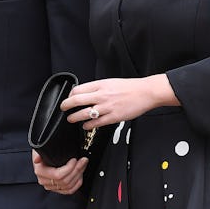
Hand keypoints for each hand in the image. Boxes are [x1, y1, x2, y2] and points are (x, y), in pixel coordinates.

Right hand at [32, 150, 87, 194]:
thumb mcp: (41, 148)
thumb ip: (39, 153)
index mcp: (40, 171)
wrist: (44, 155)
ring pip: (68, 186)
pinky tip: (80, 175)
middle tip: (83, 161)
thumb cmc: (44, 151)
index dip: (69, 168)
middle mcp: (44, 181)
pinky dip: (77, 184)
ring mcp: (51, 186)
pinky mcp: (58, 188)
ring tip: (83, 165)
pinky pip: (69, 191)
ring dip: (78, 175)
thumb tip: (37, 159)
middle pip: (64, 181)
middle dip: (77, 170)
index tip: (74, 160)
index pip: (57, 175)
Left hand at [62, 74, 177, 126]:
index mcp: (101, 85)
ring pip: (84, 113)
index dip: (70, 95)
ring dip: (74, 117)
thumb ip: (98, 88)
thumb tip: (87, 94)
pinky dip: (88, 125)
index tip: (69, 98)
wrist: (145, 92)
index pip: (78, 89)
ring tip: (71, 119)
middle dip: (66, 105)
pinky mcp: (113, 117)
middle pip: (77, 100)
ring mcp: (107, 107)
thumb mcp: (111, 82)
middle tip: (63, 108)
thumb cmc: (130, 87)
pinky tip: (85, 126)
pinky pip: (96, 123)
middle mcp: (102, 95)